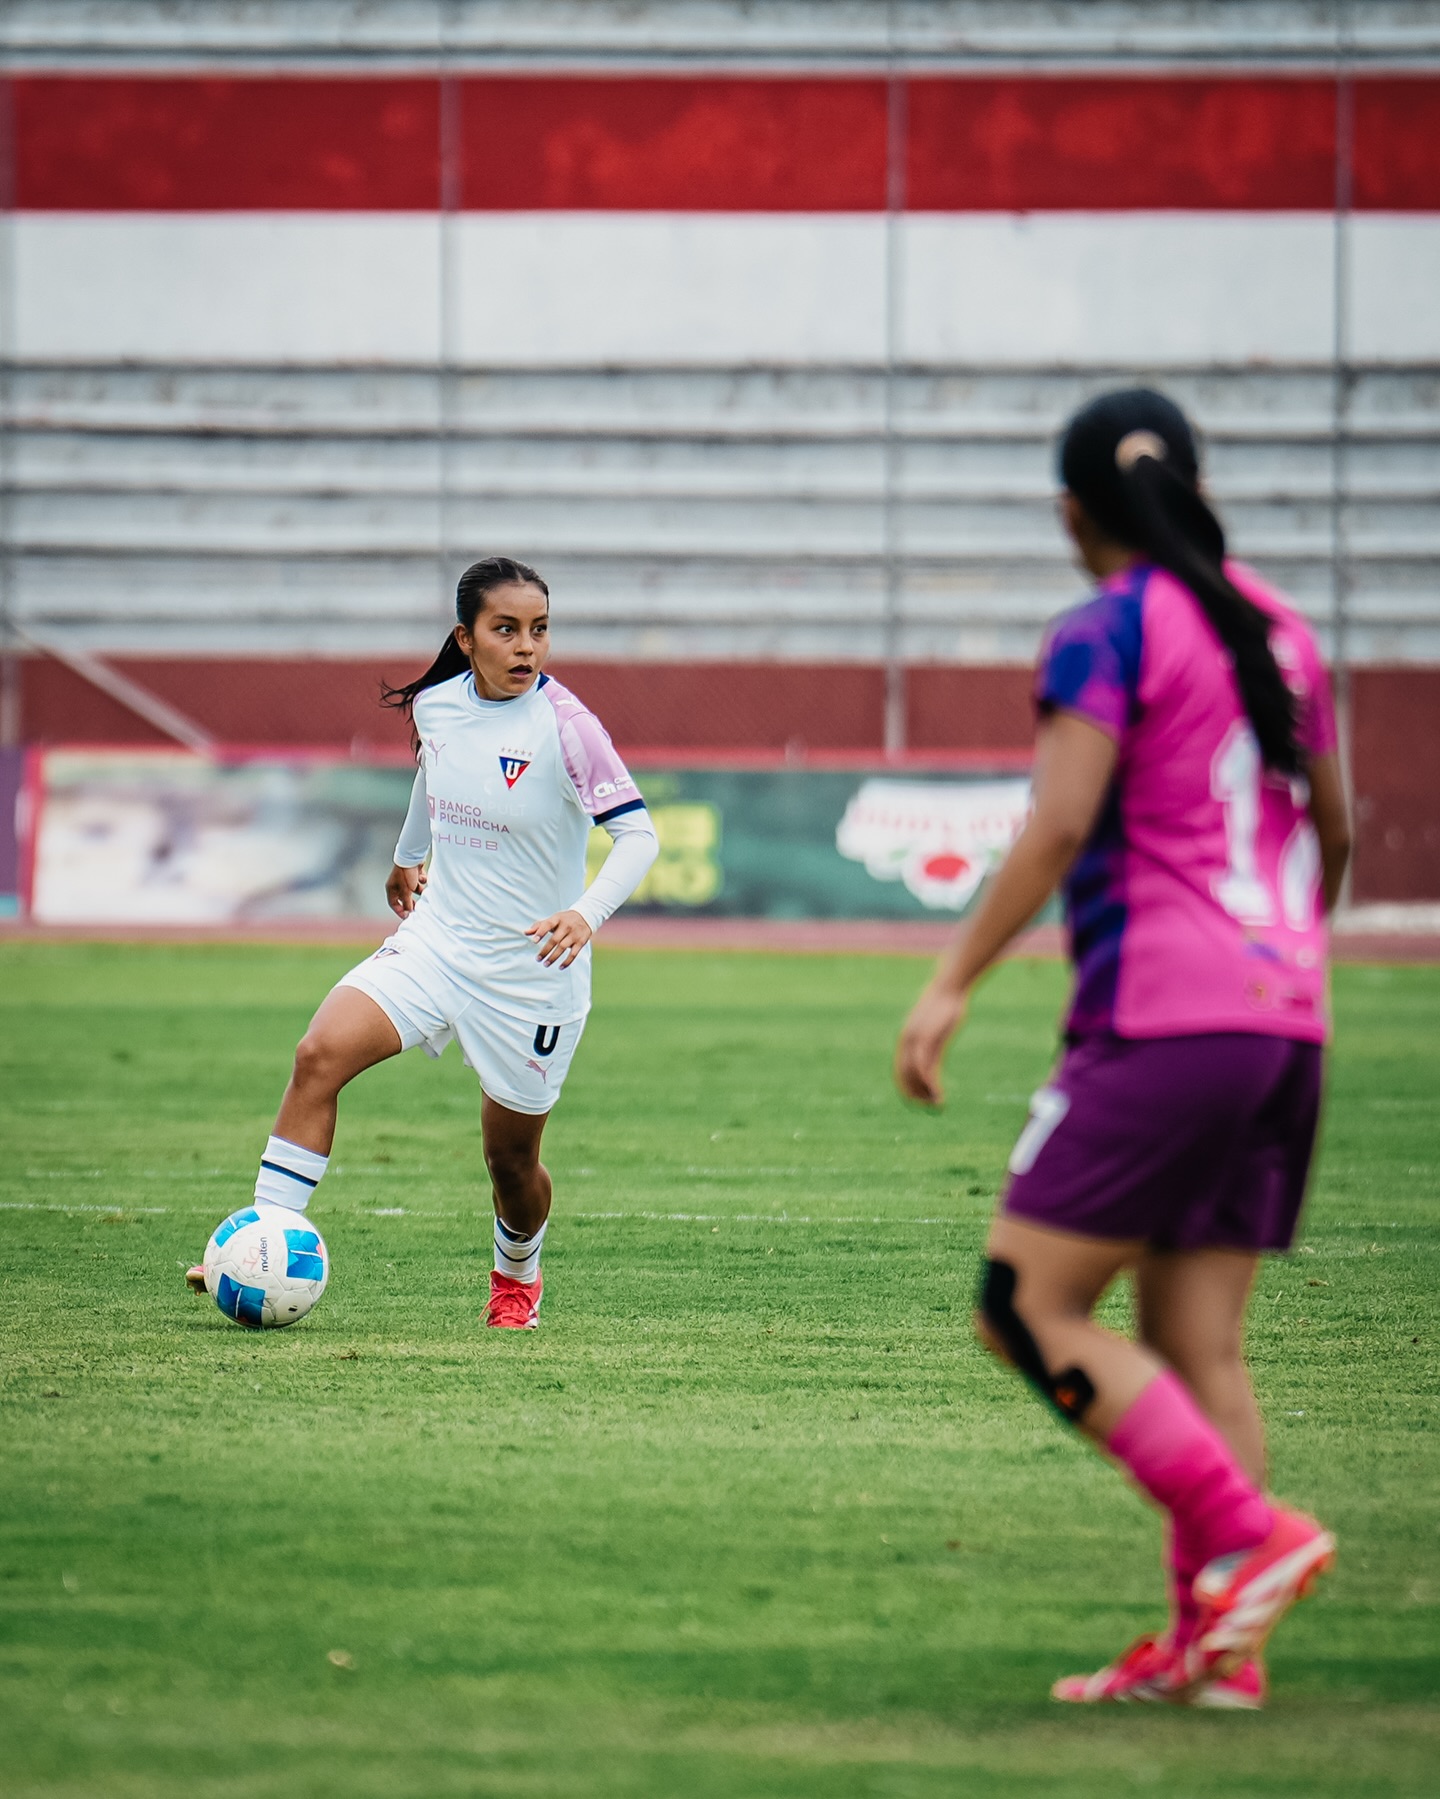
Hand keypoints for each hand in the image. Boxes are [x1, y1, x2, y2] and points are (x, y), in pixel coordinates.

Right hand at [386, 863, 425, 918]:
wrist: (412, 856)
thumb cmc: (405, 873)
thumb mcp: (406, 891)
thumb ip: (407, 902)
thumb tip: (409, 912)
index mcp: (391, 888)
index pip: (393, 903)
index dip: (399, 911)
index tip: (407, 917)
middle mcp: (398, 884)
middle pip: (404, 898)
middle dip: (411, 903)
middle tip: (417, 909)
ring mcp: (406, 879)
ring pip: (414, 889)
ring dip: (419, 891)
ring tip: (424, 892)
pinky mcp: (414, 873)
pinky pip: (419, 881)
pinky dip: (422, 880)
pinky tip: (422, 877)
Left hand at [526, 908, 592, 968]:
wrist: (585, 917)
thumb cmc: (564, 919)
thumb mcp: (553, 919)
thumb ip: (539, 926)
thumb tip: (525, 933)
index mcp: (557, 918)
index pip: (548, 924)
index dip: (541, 932)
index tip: (534, 941)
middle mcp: (566, 926)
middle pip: (555, 939)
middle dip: (545, 950)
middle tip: (538, 959)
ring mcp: (574, 934)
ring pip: (563, 947)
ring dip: (554, 957)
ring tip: (546, 964)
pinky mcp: (581, 941)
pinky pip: (574, 954)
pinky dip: (567, 961)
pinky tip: (560, 967)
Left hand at [894, 982, 967, 1106]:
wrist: (950, 987)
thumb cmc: (946, 1006)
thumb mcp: (936, 1028)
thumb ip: (932, 1044)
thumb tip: (932, 1052)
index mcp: (906, 1039)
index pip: (901, 1071)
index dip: (909, 1088)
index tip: (920, 1101)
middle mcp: (907, 1041)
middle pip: (904, 1076)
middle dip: (915, 1095)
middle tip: (929, 1108)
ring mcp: (915, 1041)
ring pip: (913, 1076)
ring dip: (924, 1094)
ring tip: (936, 1106)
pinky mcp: (927, 1040)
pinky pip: (925, 1069)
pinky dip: (931, 1086)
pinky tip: (940, 1095)